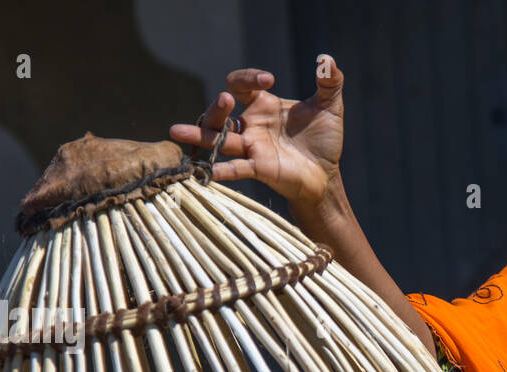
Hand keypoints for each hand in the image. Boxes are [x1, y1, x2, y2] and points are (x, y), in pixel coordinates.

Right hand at [169, 56, 344, 206]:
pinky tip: (206, 172)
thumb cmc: (323, 140)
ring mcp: (251, 147)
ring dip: (199, 136)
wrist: (327, 175)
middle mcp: (251, 125)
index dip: (249, 78)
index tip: (269, 79)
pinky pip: (234, 168)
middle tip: (225, 100)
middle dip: (217, 106)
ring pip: (218, 139)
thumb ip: (330, 82)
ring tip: (176, 131)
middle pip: (221, 112)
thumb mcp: (330, 107)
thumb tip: (328, 60)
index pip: (241, 84)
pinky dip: (221, 170)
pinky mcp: (258, 169)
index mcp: (263, 106)